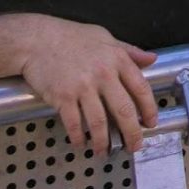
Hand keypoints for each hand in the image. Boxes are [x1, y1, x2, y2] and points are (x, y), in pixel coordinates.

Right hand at [19, 18, 159, 153]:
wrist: (36, 39)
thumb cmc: (70, 37)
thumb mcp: (105, 37)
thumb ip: (129, 50)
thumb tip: (151, 59)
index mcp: (116, 59)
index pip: (141, 88)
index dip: (149, 109)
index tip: (150, 123)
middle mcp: (103, 74)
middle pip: (124, 111)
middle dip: (132, 134)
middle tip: (134, 146)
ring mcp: (82, 87)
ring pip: (99, 123)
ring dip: (103, 142)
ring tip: (104, 151)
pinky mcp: (62, 97)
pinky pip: (74, 124)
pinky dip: (79, 138)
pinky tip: (81, 143)